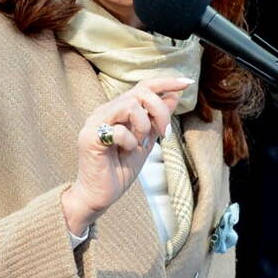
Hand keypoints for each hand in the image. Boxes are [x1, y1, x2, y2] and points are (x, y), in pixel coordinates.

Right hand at [61, 76, 189, 235]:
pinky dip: (129, 142)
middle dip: (160, 111)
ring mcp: (94, 123)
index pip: (142, 86)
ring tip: (138, 144)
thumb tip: (173, 97)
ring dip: (143, 126)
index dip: (165, 82)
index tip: (187, 83)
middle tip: (164, 134)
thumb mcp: (146, 142)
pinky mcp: (90, 138)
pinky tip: (124, 153)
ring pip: (130, 105)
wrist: (99, 195)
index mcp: (115, 110)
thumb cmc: (119, 170)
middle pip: (140, 93)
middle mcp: (103, 111)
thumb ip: (156, 120)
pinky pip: (119, 130)